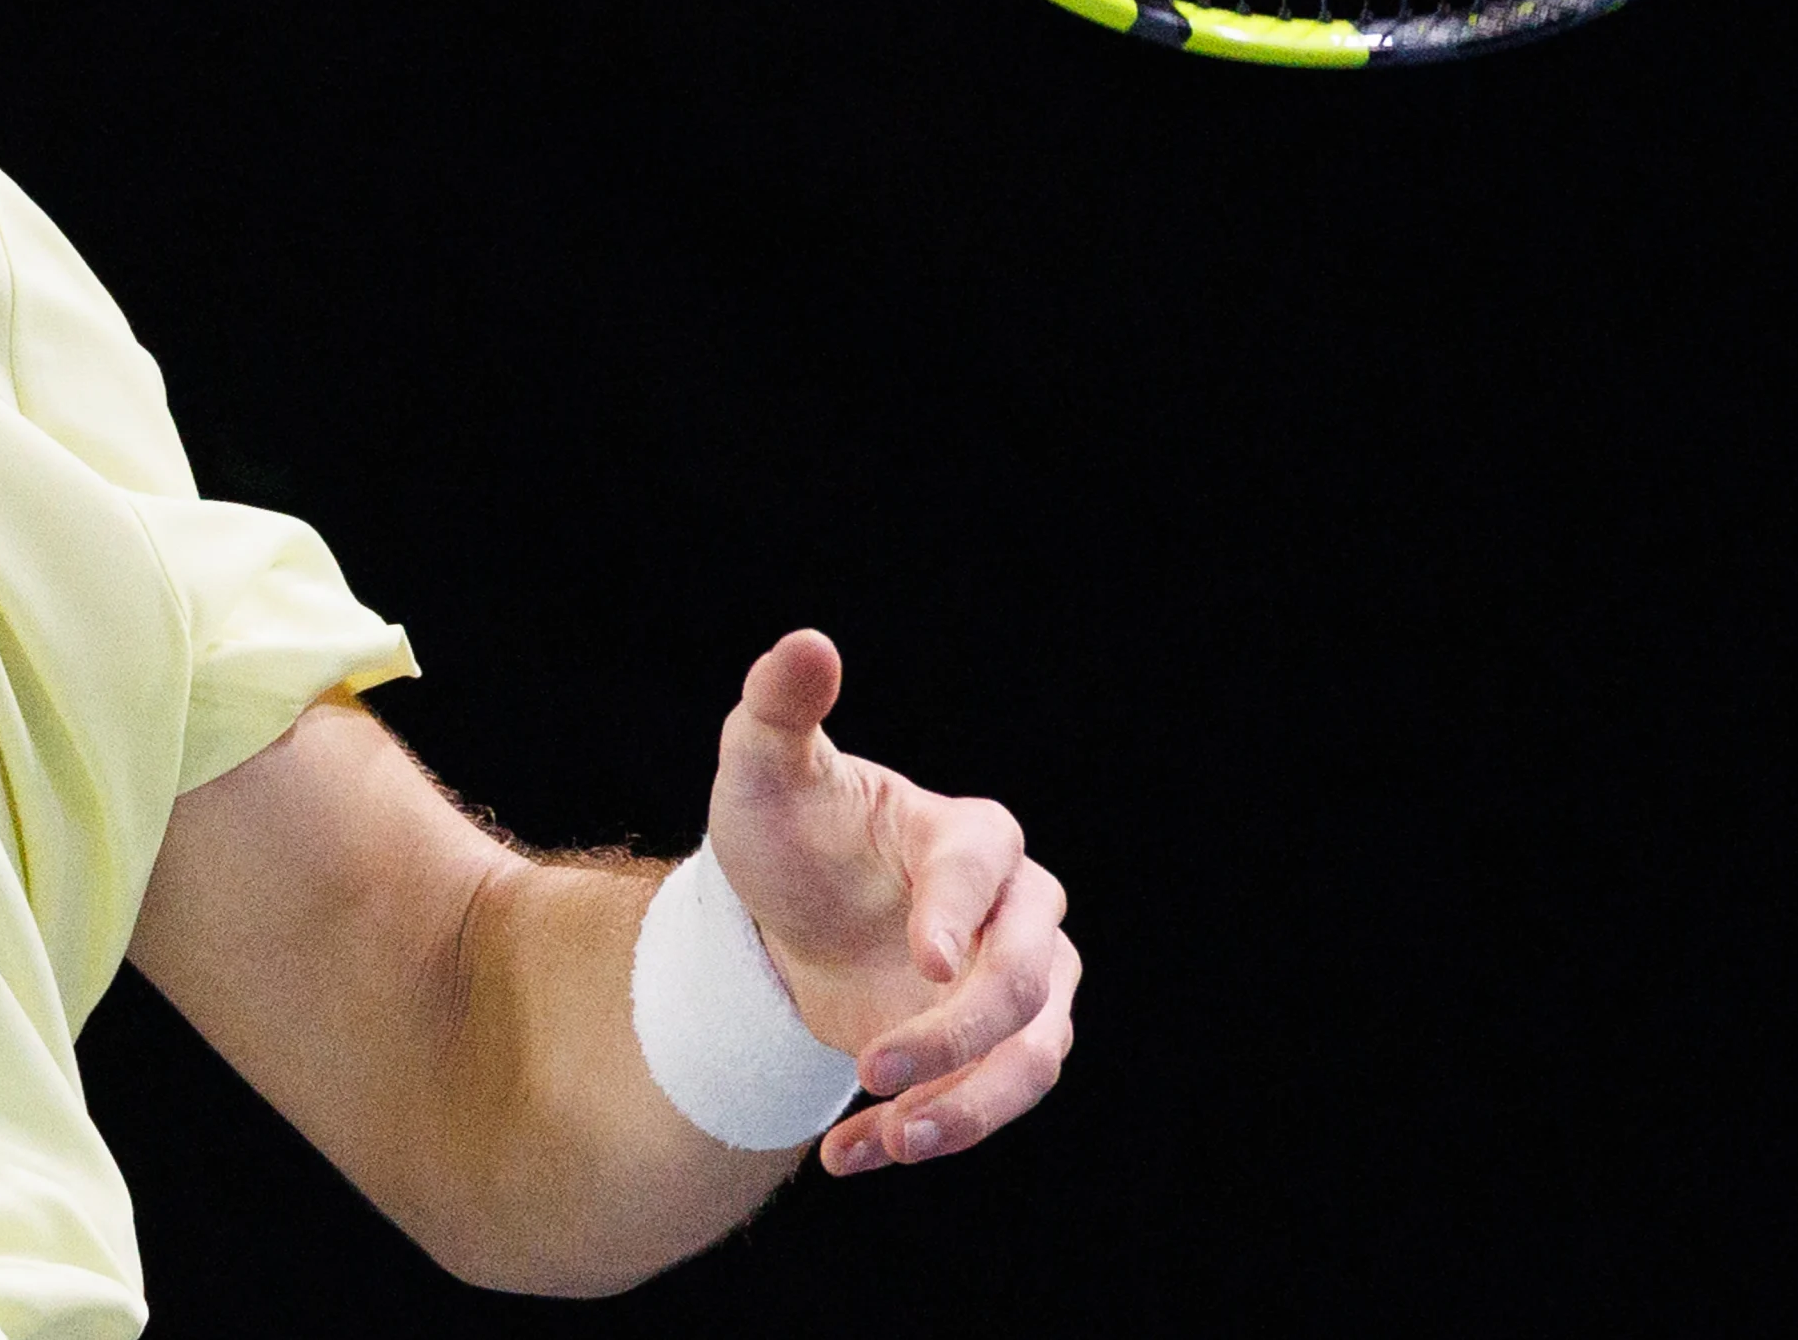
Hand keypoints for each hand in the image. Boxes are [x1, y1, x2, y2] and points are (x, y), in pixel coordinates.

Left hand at [705, 628, 1078, 1177]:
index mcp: (970, 836)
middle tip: (869, 1069)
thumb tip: (806, 643)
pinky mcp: (996, 1052)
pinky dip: (926, 1132)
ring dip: (967, 1107)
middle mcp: (1017, 912)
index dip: (960, 913)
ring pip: (1034, 1054)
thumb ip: (780, 710)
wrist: (788, 918)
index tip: (922, 962)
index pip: (986, 870)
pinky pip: (991, 1101)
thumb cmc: (787, 832)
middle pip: (1028, 975)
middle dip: (960, 1032)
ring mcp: (1019, 987)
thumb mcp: (763, 773)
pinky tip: (849, 1155)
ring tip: (883, 1138)